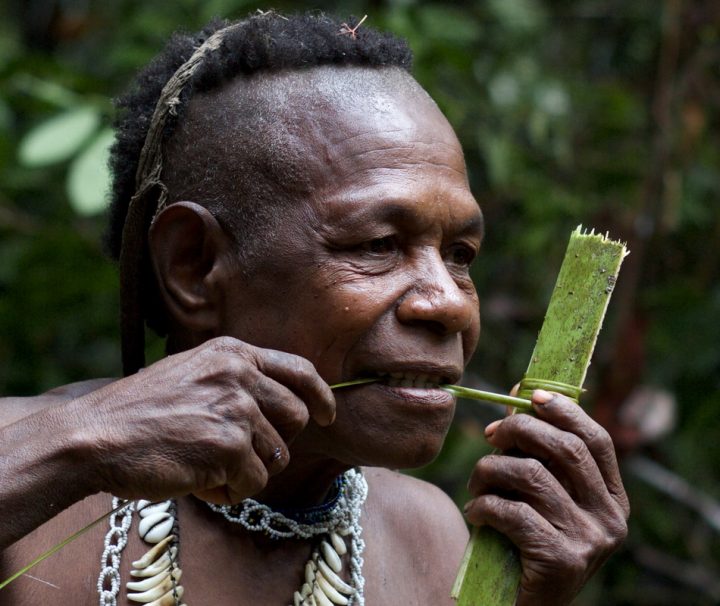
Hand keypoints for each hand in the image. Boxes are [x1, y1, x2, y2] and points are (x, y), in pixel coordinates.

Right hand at [73, 336, 334, 503]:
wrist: (95, 435)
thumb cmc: (140, 411)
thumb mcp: (192, 373)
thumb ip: (235, 380)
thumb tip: (281, 406)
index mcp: (233, 353)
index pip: (300, 370)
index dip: (320, 396)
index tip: (326, 416)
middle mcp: (240, 374)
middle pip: (295, 418)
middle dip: (274, 443)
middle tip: (238, 455)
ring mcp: (236, 408)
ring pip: (276, 456)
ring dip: (245, 471)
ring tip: (205, 467)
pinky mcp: (229, 446)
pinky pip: (253, 483)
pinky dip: (229, 492)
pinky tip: (198, 482)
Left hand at [464, 389, 628, 604]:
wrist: (520, 604)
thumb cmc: (526, 541)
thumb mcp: (540, 494)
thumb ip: (538, 449)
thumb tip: (522, 389)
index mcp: (613, 498)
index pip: (596, 440)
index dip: (564, 411)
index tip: (531, 395)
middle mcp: (611, 519)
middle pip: (565, 450)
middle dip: (519, 430)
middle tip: (490, 435)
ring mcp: (589, 541)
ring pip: (530, 475)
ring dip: (490, 471)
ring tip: (476, 485)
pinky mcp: (561, 560)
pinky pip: (511, 511)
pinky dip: (483, 506)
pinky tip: (476, 514)